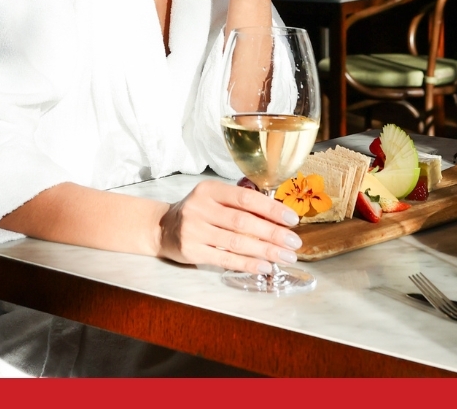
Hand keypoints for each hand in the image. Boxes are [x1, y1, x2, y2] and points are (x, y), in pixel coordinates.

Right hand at [158, 180, 301, 274]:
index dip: (271, 209)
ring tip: (285, 257)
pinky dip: (247, 264)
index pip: (245, 198)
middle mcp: (200, 207)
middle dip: (272, 233)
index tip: (292, 219)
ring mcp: (194, 230)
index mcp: (209, 189)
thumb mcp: (213, 198)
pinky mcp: (191, 251)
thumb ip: (238, 203)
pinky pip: (225, 259)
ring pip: (236, 242)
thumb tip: (277, 216)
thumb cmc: (197, 212)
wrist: (162, 228)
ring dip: (265, 251)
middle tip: (294, 243)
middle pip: (243, 221)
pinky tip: (264, 267)